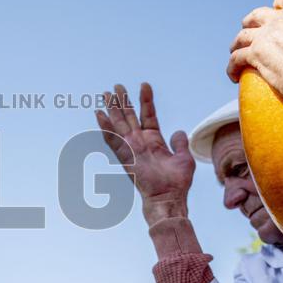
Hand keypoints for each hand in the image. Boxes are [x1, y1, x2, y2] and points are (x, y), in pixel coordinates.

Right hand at [95, 83, 194, 225]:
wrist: (168, 197)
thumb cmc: (177, 182)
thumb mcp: (183, 157)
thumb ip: (180, 143)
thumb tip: (178, 131)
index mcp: (153, 139)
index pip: (148, 114)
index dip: (146, 100)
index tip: (144, 84)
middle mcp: (140, 141)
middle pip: (129, 116)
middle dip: (123, 100)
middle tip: (116, 86)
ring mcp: (131, 148)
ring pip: (119, 123)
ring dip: (113, 108)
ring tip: (107, 94)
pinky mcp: (125, 156)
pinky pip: (113, 139)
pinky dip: (105, 127)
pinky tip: (99, 114)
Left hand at [227, 0, 282, 99]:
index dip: (280, 3)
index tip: (276, 7)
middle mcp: (281, 19)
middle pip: (257, 15)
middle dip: (252, 21)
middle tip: (251, 29)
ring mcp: (266, 36)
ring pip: (242, 36)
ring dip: (236, 44)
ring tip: (235, 52)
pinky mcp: (255, 55)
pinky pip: (236, 59)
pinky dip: (231, 67)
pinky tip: (232, 75)